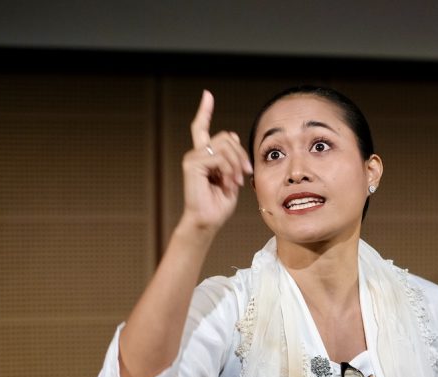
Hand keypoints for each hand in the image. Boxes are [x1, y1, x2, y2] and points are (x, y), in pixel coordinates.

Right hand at [180, 90, 252, 232]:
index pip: (201, 127)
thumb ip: (232, 158)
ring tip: (236, 182)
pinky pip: (220, 157)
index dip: (205, 110)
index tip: (207, 95)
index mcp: (205, 155)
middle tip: (245, 173)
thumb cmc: (219, 203)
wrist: (208, 221)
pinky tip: (229, 183)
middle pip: (226, 137)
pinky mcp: (192, 164)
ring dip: (237, 164)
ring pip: (225, 145)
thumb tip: (234, 135)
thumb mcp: (232, 176)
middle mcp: (196, 153)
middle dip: (241, 154)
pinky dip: (230, 170)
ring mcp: (193, 158)